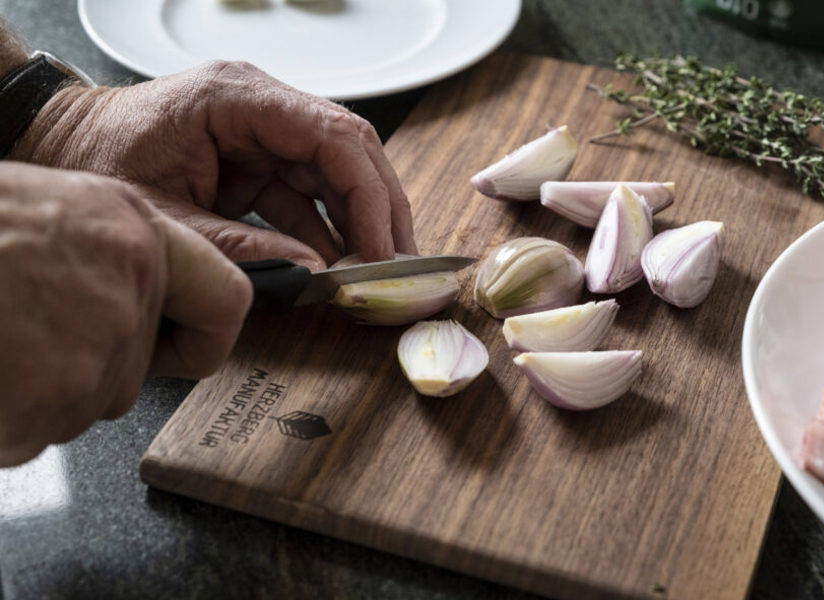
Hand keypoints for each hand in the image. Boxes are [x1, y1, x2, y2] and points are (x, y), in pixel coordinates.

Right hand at [0, 163, 251, 466]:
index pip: (226, 298)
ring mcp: (92, 344)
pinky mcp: (47, 393)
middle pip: (133, 370)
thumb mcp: (44, 210)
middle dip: (82, 371)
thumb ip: (106, 255)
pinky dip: (4, 422)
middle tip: (20, 336)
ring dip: (35, 394)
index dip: (205, 335)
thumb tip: (142, 304)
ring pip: (85, 406)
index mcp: (131, 228)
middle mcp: (127, 284)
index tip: (185, 347)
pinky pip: (35, 432)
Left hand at [10, 60, 416, 270]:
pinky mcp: (258, 158)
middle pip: (350, 151)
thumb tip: (312, 274)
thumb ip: (238, 246)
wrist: (61, 147)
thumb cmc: (97, 162)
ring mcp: (263, 131)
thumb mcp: (165, 217)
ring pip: (338, 173)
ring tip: (377, 274)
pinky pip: (308, 193)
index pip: (333, 137)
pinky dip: (328, 231)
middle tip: (400, 266)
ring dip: (362, 223)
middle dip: (381, 211)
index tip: (384, 250)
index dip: (369, 196)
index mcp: (237, 98)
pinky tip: (339, 267)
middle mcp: (261, 106)